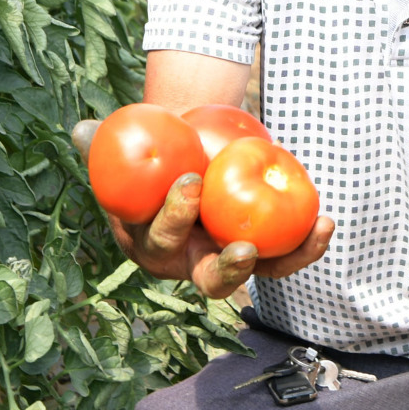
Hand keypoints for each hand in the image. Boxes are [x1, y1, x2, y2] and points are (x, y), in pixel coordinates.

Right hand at [72, 120, 335, 298]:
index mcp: (151, 243)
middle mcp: (190, 262)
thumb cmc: (149, 148)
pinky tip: (324, 222)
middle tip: (245, 246)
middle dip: (228, 269)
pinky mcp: (260, 249)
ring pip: (257, 273)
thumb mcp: (121, 143)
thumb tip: (84, 132)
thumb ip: (100, 141)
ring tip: (313, 232)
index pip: (160, 238)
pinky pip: (285, 255)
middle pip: (209, 278)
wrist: (186, 150)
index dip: (173, 217)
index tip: (190, 182)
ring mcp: (226, 258)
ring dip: (285, 260)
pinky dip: (306, 244)